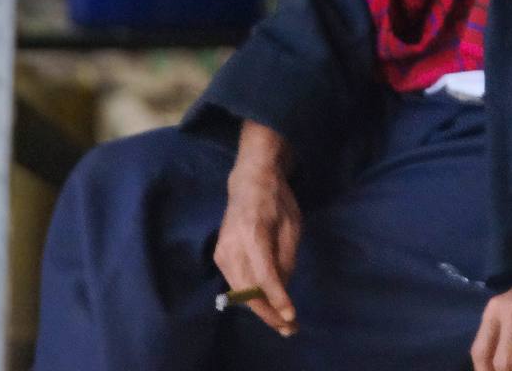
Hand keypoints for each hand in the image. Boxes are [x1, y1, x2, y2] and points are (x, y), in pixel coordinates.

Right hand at [214, 121, 301, 336]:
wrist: (249, 181)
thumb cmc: (276, 200)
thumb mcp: (292, 225)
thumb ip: (286, 258)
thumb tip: (281, 290)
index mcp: (253, 234)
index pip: (264, 275)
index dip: (277, 298)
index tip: (290, 316)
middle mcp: (232, 246)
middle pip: (248, 290)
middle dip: (268, 313)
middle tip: (289, 329)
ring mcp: (221, 252)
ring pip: (240, 291)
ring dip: (260, 310)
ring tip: (281, 322)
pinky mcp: (219, 256)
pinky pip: (236, 283)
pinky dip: (251, 296)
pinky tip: (267, 303)